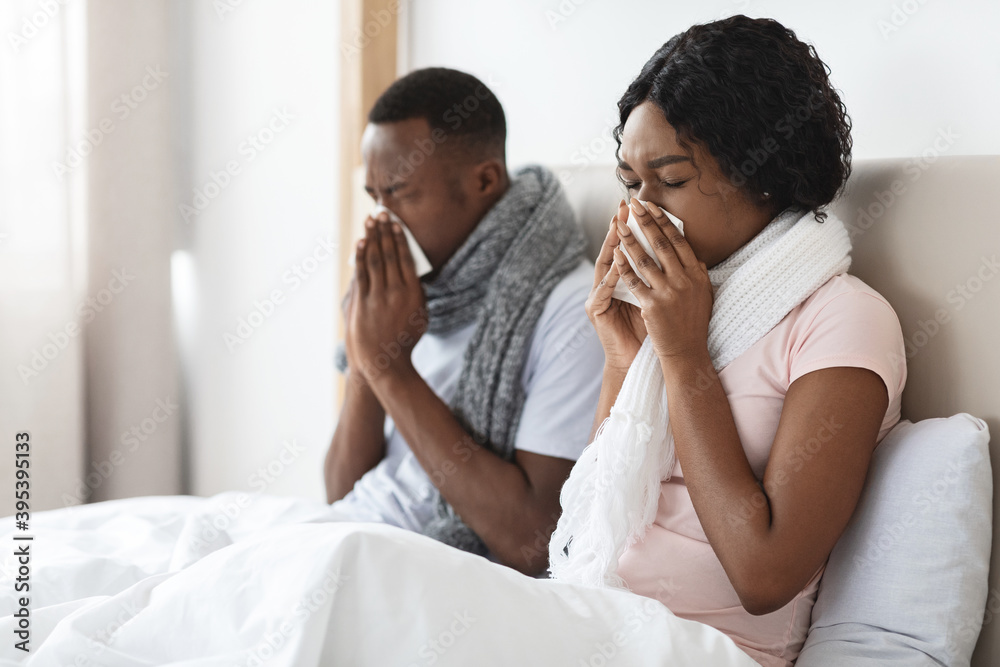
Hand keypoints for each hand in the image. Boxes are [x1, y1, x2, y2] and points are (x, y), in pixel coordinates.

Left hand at [345, 211, 427, 383]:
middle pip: (390, 255)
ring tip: (371, 222)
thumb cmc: (405, 340)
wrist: (385, 362)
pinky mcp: (362, 303)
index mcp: (414, 293)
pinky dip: (361, 257)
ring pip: (375, 261)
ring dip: (373, 238)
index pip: (406, 259)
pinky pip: (362, 275)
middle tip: (382, 214)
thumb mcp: (420, 316)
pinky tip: (361, 243)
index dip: (400, 239)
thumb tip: (411, 274)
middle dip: (385, 232)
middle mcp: (396, 292)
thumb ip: (416, 294)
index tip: (396, 224)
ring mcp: (377, 297)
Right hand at [585, 199, 648, 371]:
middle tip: (624, 207)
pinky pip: (603, 290)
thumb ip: (660, 275)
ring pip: (604, 265)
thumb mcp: (657, 296)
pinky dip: (610, 276)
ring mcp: (597, 296)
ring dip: (611, 246)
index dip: (635, 228)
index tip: (643, 207)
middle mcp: (606, 284)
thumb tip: (679, 252)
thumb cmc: (650, 329)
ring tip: (618, 228)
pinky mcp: (595, 310)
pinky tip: (616, 262)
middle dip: (619, 228)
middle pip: (613, 250)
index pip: (628, 248)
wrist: (635, 358)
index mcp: (622, 280)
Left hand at [613, 199, 712, 366]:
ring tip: (616, 223)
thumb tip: (695, 256)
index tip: (650, 206)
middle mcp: (684, 280)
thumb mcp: (703, 294)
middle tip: (632, 204)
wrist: (686, 351)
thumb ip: (697, 274)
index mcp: (697, 273)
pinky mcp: (652, 306)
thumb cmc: (693, 322)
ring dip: (628, 238)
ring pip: (644, 259)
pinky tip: (614, 253)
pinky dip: (622, 266)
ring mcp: (668, 293)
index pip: (677, 240)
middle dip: (644, 221)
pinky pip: (633, 281)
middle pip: (660, 243)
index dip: (662, 221)